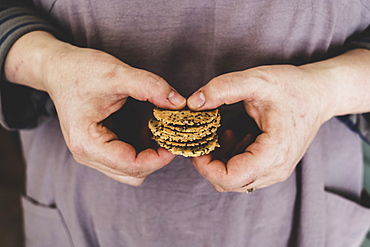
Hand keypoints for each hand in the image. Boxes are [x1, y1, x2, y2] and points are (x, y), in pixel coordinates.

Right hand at [5, 31, 185, 184]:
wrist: (59, 69)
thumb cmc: (81, 70)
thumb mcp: (117, 74)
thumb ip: (150, 86)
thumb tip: (178, 103)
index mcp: (87, 142)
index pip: (131, 166)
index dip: (158, 159)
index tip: (175, 142)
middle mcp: (86, 154)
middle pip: (132, 174)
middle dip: (156, 158)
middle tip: (172, 136)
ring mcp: (90, 154)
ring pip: (129, 172)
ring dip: (148, 156)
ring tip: (159, 132)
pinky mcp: (97, 149)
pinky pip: (125, 161)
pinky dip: (140, 151)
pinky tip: (147, 131)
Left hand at [187, 65, 334, 191]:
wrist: (319, 94)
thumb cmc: (292, 87)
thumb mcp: (256, 80)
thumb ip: (222, 89)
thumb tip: (193, 102)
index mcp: (273, 153)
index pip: (228, 178)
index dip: (205, 167)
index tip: (197, 146)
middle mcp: (276, 169)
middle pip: (228, 183)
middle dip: (209, 163)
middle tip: (206, 137)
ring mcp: (276, 171)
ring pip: (235, 181)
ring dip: (221, 160)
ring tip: (225, 133)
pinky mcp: (274, 167)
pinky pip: (244, 174)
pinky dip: (232, 159)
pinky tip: (236, 136)